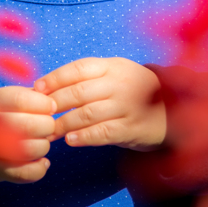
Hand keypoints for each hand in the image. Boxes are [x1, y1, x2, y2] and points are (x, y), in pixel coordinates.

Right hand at [0, 87, 56, 183]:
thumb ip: (22, 95)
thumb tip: (52, 98)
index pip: (18, 99)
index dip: (42, 102)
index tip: (51, 105)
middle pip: (28, 126)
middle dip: (47, 125)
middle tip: (47, 124)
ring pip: (31, 150)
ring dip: (43, 145)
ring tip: (40, 139)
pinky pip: (26, 174)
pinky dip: (40, 168)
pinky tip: (41, 160)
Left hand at [33, 57, 165, 151]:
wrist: (170, 110)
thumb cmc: (132, 92)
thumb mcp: (114, 75)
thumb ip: (87, 79)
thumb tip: (45, 87)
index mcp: (112, 66)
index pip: (78, 69)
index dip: (55, 78)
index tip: (36, 89)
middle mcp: (120, 83)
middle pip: (80, 92)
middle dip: (54, 104)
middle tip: (37, 115)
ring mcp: (127, 106)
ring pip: (88, 113)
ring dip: (64, 123)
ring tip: (49, 131)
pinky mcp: (132, 128)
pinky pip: (104, 132)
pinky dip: (85, 136)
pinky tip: (71, 140)